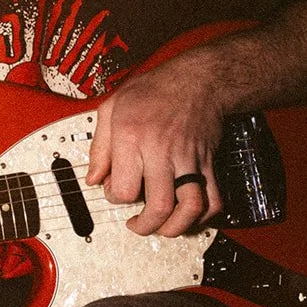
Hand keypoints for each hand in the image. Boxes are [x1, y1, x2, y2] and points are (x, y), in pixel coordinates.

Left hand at [85, 58, 223, 236]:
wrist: (199, 78)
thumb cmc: (154, 89)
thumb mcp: (112, 107)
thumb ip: (98, 146)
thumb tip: (93, 179)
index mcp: (132, 137)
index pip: (123, 188)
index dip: (116, 198)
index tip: (116, 190)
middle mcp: (161, 150)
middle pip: (157, 206)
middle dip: (145, 226)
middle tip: (137, 224)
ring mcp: (188, 158)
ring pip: (189, 207)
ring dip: (176, 228)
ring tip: (163, 228)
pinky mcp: (207, 162)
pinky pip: (213, 198)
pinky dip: (204, 216)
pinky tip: (189, 217)